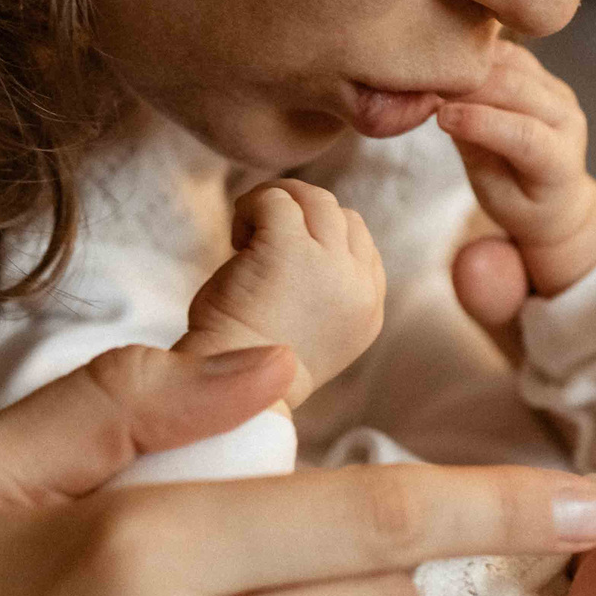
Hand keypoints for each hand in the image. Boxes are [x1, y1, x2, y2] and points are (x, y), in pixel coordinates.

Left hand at [181, 179, 386, 405]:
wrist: (228, 395)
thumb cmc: (250, 364)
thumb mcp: (313, 334)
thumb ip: (325, 294)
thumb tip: (305, 246)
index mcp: (368, 310)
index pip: (360, 244)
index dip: (320, 239)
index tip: (282, 258)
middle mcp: (358, 287)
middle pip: (342, 216)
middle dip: (300, 217)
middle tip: (259, 242)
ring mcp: (329, 266)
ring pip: (315, 199)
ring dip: (277, 206)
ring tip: (245, 239)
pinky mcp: (289, 250)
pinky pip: (276, 200)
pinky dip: (251, 207)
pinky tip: (235, 239)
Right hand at [437, 42, 595, 296]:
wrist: (557, 195)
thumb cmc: (522, 203)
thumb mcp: (495, 194)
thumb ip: (476, 153)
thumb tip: (446, 111)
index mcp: (559, 160)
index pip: (524, 135)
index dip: (481, 122)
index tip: (441, 117)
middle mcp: (567, 118)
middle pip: (517, 89)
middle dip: (470, 86)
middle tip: (427, 87)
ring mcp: (558, 93)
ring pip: (514, 64)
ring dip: (473, 66)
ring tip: (435, 74)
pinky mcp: (545, 77)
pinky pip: (512, 56)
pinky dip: (481, 56)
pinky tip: (453, 62)